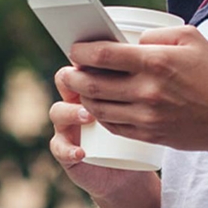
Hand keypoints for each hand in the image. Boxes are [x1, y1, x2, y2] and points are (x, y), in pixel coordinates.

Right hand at [49, 67, 157, 199]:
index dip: (87, 59)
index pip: (85, 62)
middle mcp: (78, 100)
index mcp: (96, 82)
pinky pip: (59, 148)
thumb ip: (147, 67)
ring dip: (70, 112)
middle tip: (90, 81)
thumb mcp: (149, 93)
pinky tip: (81, 152)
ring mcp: (70, 126)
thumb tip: (146, 43)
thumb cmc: (145, 120)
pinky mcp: (68, 151)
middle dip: (75, 81)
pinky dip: (68, 149)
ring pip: (58, 112)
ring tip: (87, 116)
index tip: (100, 56)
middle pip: (66, 82)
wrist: (136, 164)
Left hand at [61, 26, 207, 153]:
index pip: (104, 56)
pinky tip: (100, 105)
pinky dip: (100, 115)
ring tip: (82, 87)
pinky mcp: (148, 135)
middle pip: (93, 84)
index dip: (82, 51)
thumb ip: (157, 34)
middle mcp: (148, 91)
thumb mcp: (193, 38)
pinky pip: (113, 126)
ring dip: (83, 97)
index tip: (75, 49)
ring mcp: (147, 116)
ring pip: (98, 108)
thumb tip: (131, 41)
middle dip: (73, 76)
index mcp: (157, 62)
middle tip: (68, 70)